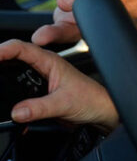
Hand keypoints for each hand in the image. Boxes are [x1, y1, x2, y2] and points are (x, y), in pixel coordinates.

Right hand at [0, 39, 117, 129]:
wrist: (102, 111)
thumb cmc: (91, 99)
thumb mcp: (63, 104)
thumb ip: (39, 108)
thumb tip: (17, 112)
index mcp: (50, 62)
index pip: (21, 48)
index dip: (2, 50)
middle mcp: (44, 67)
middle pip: (13, 58)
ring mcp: (41, 79)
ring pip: (14, 72)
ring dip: (2, 73)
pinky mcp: (40, 93)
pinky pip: (19, 87)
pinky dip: (9, 88)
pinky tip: (1, 92)